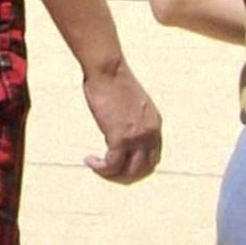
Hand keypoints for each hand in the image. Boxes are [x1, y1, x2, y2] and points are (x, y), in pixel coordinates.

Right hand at [76, 57, 165, 185]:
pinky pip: (112, 165)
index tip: (121, 164)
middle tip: (108, 171)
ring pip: (129, 171)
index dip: (137, 165)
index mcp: (155, 123)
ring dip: (111, 174)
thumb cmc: (114, 80)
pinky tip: (90, 160)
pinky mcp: (120, 138)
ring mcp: (137, 137)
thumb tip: (120, 130)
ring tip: (97, 167)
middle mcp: (151, 132)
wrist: (108, 70)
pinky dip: (100, 168)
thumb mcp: (133, 102)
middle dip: (126, 174)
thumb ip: (133, 119)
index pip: (154, 156)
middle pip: (144, 168)